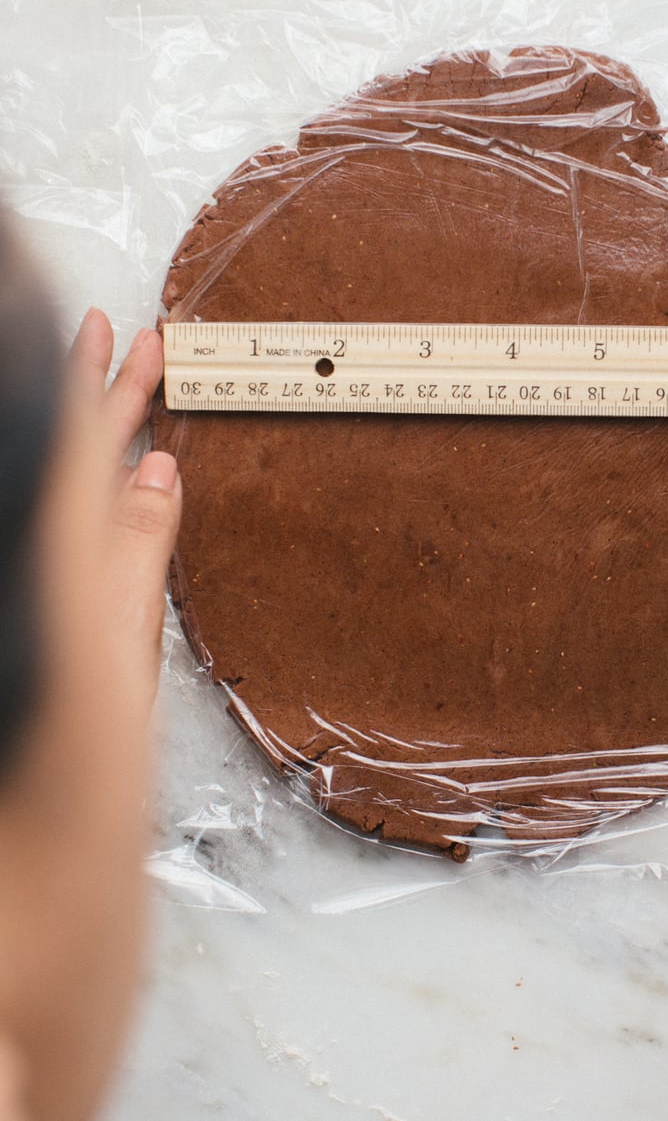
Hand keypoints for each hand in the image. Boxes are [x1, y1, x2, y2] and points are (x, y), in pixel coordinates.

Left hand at [67, 309, 181, 711]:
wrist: (45, 796)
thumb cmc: (64, 732)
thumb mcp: (120, 630)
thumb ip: (134, 544)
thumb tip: (157, 470)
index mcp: (61, 541)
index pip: (79, 439)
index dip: (99, 382)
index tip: (124, 338)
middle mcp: (50, 546)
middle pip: (68, 449)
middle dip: (97, 390)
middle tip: (119, 337)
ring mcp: (54, 571)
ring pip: (72, 478)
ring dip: (97, 428)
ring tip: (116, 381)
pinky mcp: (62, 595)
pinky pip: (82, 517)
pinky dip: (100, 481)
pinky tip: (121, 473)